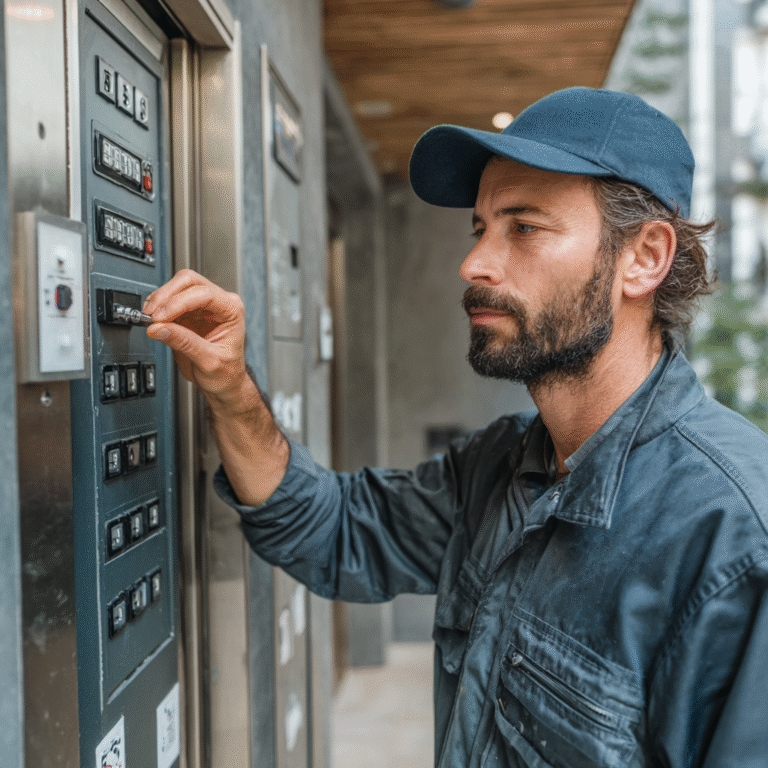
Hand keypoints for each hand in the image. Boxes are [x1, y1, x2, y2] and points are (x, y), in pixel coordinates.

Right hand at [143, 269, 247, 402]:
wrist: (224, 384)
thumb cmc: (226, 373)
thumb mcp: (208, 361)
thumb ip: (184, 343)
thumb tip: (158, 328)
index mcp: (232, 310)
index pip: (205, 293)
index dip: (179, 302)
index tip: (161, 316)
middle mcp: (219, 303)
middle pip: (189, 281)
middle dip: (167, 295)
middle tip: (152, 314)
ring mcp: (202, 306)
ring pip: (176, 287)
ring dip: (160, 300)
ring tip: (150, 319)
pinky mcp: (187, 313)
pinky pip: (169, 301)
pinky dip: (157, 307)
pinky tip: (152, 319)